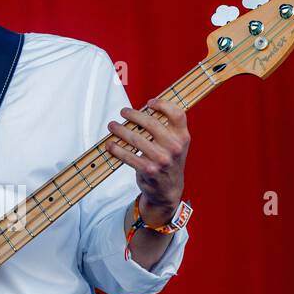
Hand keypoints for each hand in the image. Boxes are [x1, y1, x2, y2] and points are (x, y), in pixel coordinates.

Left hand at [104, 97, 189, 222]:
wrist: (168, 189)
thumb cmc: (168, 161)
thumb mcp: (175, 144)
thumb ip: (166, 128)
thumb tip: (143, 110)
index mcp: (183, 137)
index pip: (177, 114)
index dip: (163, 104)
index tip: (149, 103)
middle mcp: (174, 147)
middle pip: (151, 123)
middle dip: (133, 115)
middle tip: (123, 112)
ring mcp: (162, 160)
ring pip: (136, 139)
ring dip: (120, 130)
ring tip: (112, 126)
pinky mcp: (149, 170)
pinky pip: (128, 156)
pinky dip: (116, 149)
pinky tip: (110, 145)